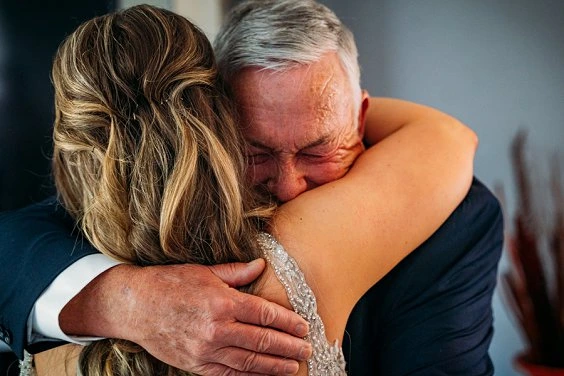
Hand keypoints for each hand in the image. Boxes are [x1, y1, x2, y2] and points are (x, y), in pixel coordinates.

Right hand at [60, 259, 310, 374]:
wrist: (134, 306)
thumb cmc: (170, 283)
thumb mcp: (205, 271)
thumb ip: (236, 272)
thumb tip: (261, 266)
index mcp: (222, 302)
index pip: (265, 314)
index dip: (288, 322)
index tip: (303, 327)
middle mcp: (217, 329)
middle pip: (262, 341)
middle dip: (288, 347)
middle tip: (307, 350)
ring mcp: (206, 350)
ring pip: (249, 363)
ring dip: (274, 366)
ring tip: (293, 367)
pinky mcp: (196, 364)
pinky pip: (228, 374)